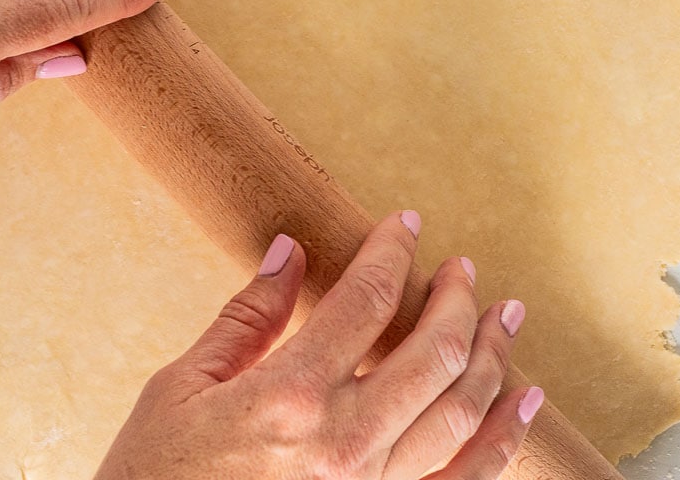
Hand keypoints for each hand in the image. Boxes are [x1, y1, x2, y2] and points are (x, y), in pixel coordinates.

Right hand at [97, 211, 541, 479]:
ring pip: (463, 413)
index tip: (404, 225)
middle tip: (462, 268)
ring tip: (507, 317)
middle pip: (433, 352)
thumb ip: (246, 318)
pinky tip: (524, 399)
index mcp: (287, 397)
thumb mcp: (180, 387)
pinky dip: (505, 438)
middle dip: (457, 298)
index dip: (391, 252)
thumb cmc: (154, 477)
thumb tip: (290, 252)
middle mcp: (343, 444)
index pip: (364, 301)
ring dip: (494, 355)